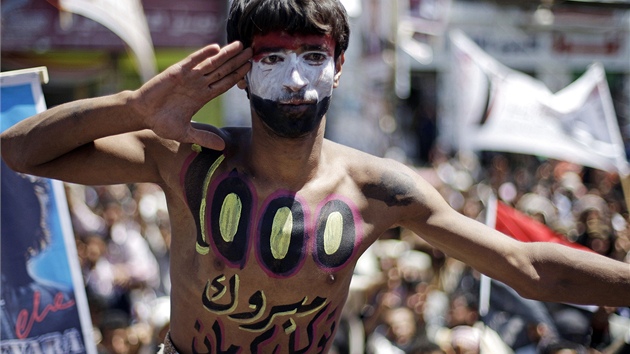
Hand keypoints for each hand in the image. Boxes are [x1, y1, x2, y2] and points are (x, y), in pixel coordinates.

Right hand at [133, 41, 251, 149]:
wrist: (142, 114)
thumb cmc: (162, 122)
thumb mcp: (186, 133)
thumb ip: (204, 137)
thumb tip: (222, 147)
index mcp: (202, 96)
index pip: (225, 84)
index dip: (238, 76)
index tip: (250, 69)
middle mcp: (199, 84)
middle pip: (222, 70)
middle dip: (237, 61)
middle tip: (251, 52)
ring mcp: (189, 77)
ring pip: (211, 63)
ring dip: (226, 54)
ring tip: (239, 45)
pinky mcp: (177, 72)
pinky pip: (193, 61)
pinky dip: (204, 54)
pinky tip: (216, 48)